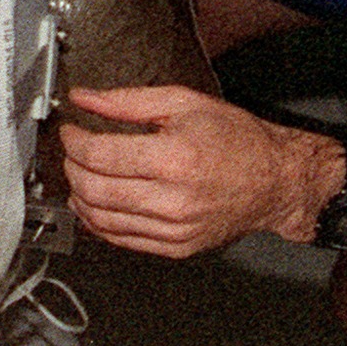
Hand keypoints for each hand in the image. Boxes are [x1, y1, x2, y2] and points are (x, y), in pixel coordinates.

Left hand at [58, 85, 339, 258]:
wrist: (275, 180)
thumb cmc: (237, 140)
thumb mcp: (183, 103)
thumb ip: (127, 101)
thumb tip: (85, 98)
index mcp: (175, 157)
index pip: (100, 156)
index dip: (74, 142)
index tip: (71, 132)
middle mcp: (173, 198)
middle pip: (94, 190)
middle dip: (71, 168)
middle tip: (72, 153)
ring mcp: (174, 228)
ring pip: (101, 220)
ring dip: (79, 197)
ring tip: (81, 176)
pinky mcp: (176, 246)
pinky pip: (121, 239)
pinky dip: (99, 222)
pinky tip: (98, 203)